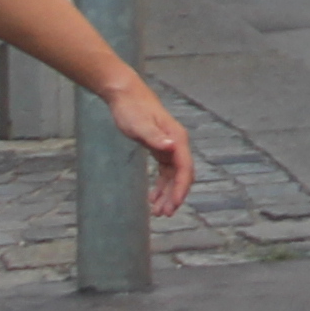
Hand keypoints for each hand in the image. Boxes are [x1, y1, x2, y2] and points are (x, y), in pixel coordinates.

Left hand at [104, 78, 199, 218]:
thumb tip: (171, 147)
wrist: (125, 96)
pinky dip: (161, 186)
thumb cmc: (131, 109)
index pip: (184, 169)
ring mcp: (169, 146)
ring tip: (158, 212)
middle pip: (181, 175)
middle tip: (164, 214)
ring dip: (168, 194)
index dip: (180, 188)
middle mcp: (176, 144)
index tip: (174, 205)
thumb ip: (154, 137)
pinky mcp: (160, 148)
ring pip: (173, 176)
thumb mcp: (139, 124)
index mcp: (176, 139)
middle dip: (175, 196)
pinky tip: (152, 197)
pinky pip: (165, 172)